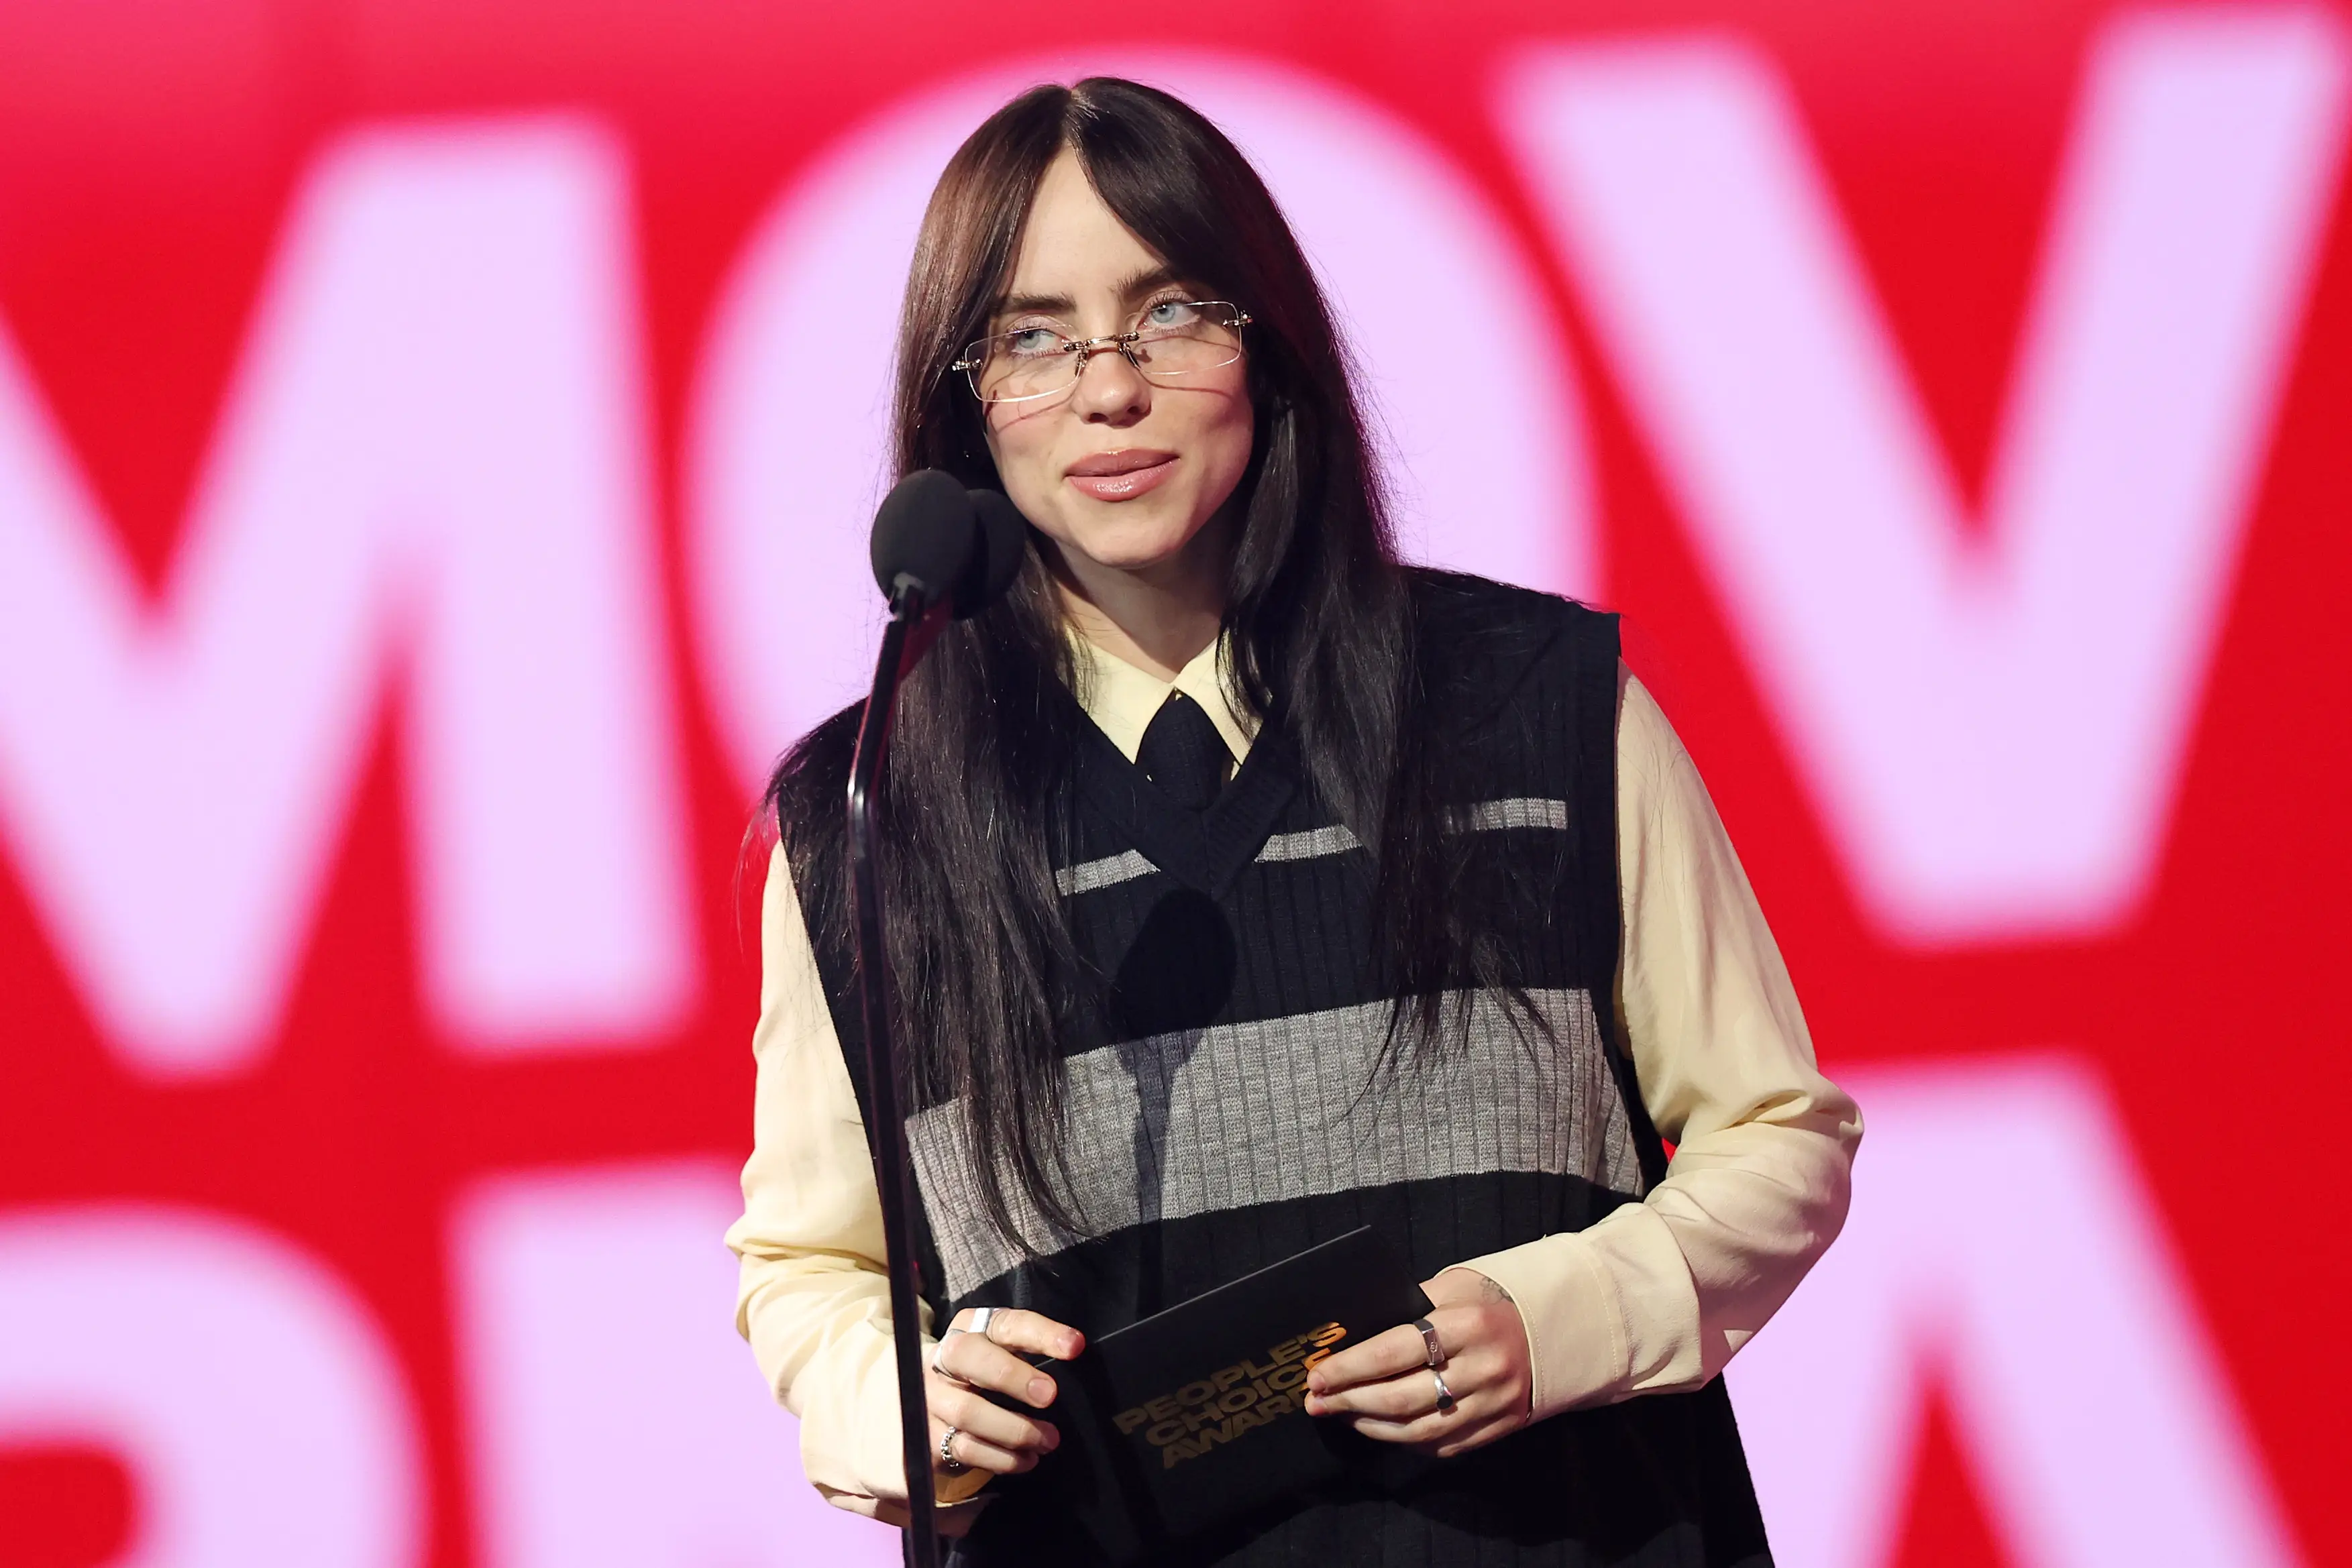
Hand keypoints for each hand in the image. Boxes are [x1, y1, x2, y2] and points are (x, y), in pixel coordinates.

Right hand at [927, 1306, 1085, 1481]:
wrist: (918, 1402)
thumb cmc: (979, 1374)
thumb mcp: (998, 1353)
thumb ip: (1027, 1353)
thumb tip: (1073, 1361)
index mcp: (970, 1329)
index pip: (1005, 1323)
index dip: (1040, 1332)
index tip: (1074, 1346)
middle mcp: (943, 1359)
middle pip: (968, 1357)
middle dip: (1012, 1376)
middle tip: (1049, 1395)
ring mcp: (931, 1398)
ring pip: (967, 1411)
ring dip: (1015, 1429)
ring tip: (1049, 1440)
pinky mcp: (927, 1436)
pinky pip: (965, 1448)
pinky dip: (1003, 1458)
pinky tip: (1028, 1459)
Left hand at [1301, 1267, 1531, 1458]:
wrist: (1551, 1330)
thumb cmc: (1488, 1302)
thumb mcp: (1452, 1288)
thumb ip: (1407, 1308)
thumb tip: (1352, 1337)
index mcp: (1466, 1324)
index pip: (1393, 1351)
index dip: (1349, 1368)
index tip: (1317, 1375)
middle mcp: (1481, 1367)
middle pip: (1401, 1396)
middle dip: (1349, 1401)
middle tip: (1316, 1401)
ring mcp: (1492, 1403)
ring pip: (1418, 1429)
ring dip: (1371, 1426)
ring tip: (1341, 1416)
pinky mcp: (1498, 1427)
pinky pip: (1442, 1445)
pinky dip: (1405, 1440)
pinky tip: (1380, 1429)